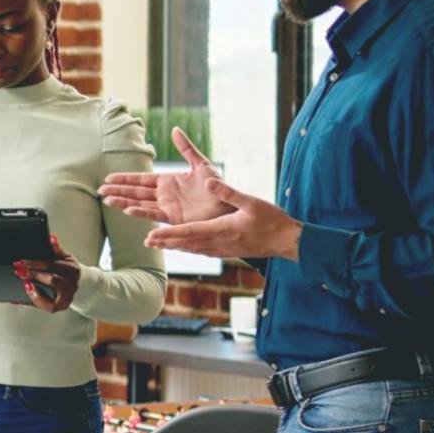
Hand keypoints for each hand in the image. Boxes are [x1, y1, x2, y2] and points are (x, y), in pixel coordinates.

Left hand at [16, 234, 80, 312]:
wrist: (80, 281)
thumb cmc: (68, 269)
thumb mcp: (65, 257)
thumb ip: (56, 249)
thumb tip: (51, 238)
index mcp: (72, 270)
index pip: (51, 265)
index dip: (35, 264)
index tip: (21, 262)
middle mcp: (72, 285)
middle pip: (51, 280)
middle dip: (33, 275)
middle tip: (19, 271)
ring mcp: (68, 297)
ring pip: (51, 297)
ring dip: (35, 292)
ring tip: (25, 284)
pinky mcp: (62, 306)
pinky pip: (48, 307)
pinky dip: (36, 301)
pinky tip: (28, 294)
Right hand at [98, 128, 234, 224]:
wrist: (228, 202)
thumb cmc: (217, 185)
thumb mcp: (200, 163)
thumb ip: (186, 148)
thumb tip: (175, 130)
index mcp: (167, 181)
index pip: (140, 179)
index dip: (124, 179)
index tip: (109, 179)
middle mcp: (163, 194)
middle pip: (135, 192)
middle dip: (118, 191)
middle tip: (100, 191)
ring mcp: (166, 206)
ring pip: (139, 203)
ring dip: (123, 202)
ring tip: (107, 200)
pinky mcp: (173, 217)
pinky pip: (153, 214)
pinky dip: (141, 212)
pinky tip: (128, 210)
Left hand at [144, 177, 302, 259]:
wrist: (287, 241)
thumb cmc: (271, 220)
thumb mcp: (251, 201)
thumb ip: (228, 192)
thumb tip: (208, 181)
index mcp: (221, 229)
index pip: (189, 232)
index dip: (169, 234)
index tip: (152, 235)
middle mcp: (218, 243)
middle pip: (186, 243)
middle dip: (165, 242)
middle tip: (146, 242)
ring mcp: (222, 250)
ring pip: (192, 248)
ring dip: (174, 246)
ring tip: (157, 244)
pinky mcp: (227, 251)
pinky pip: (202, 251)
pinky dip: (188, 248)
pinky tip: (182, 246)